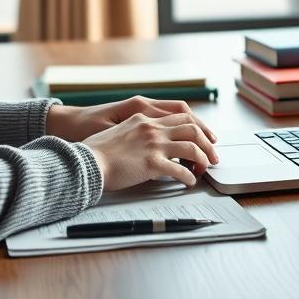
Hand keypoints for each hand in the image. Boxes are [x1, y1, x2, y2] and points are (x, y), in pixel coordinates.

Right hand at [83, 112, 218, 189]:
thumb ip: (136, 132)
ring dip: (203, 159)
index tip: (205, 137)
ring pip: (192, 147)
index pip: (180, 115)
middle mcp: (151, 128)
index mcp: (144, 118)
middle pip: (192, 128)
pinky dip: (189, 177)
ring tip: (204, 170)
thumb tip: (147, 144)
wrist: (85, 161)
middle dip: (207, 142)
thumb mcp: (118, 131)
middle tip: (213, 155)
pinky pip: (180, 170)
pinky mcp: (151, 163)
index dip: (198, 126)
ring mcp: (152, 144)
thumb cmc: (96, 152)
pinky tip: (189, 182)